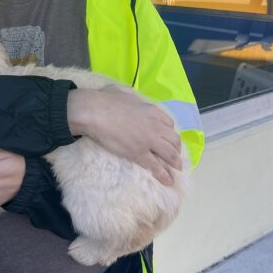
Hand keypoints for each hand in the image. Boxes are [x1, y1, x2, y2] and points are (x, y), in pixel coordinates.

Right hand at [67, 89, 182, 185]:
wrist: (95, 112)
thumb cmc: (105, 100)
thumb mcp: (124, 91)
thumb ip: (132, 96)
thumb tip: (130, 97)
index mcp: (152, 111)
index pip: (168, 124)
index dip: (169, 132)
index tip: (167, 137)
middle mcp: (155, 126)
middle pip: (173, 139)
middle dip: (176, 148)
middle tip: (174, 154)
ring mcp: (148, 141)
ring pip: (169, 154)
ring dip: (175, 162)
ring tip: (177, 169)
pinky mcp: (139, 153)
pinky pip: (155, 167)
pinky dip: (164, 175)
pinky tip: (168, 181)